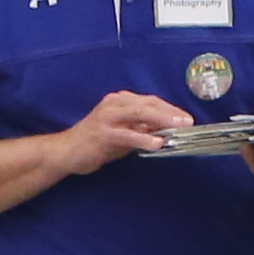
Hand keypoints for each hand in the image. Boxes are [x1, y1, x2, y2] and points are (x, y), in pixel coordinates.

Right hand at [55, 88, 190, 175]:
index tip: (186, 119)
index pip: (151, 102)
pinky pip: (126, 134)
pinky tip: (156, 143)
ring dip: (161, 120)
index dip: (170, 109)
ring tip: (178, 128)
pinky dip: (142, 138)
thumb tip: (166, 132)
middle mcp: (114, 104)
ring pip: (139, 114)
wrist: (66, 152)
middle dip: (170, 113)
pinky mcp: (101, 133)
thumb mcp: (123, 134)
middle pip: (148, 104)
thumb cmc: (95, 143)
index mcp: (120, 101)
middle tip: (188, 122)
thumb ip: (142, 130)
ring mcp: (107, 117)